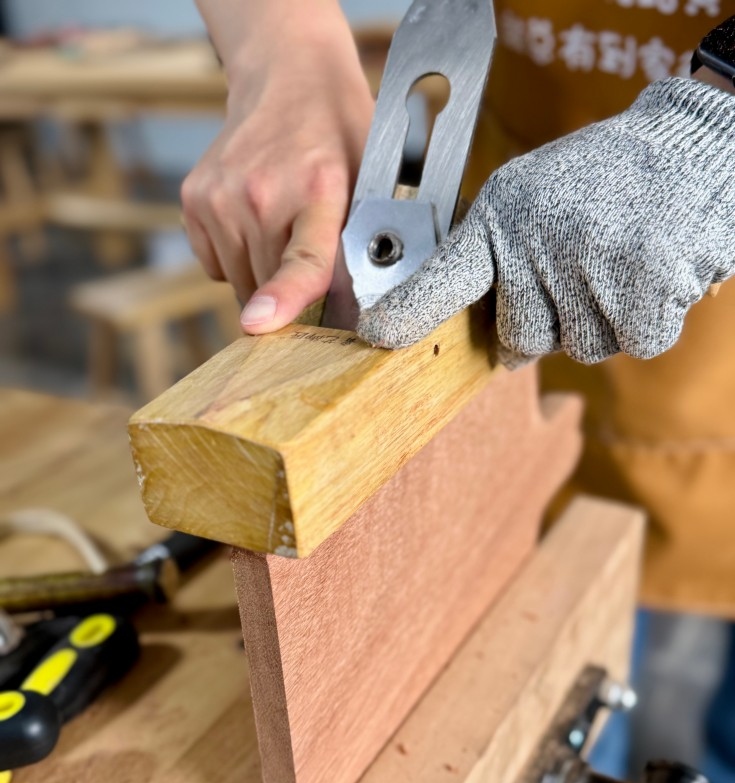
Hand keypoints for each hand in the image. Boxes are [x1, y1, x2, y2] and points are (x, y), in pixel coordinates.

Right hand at [182, 15, 372, 332]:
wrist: (288, 78)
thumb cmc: (339, 139)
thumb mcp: (369, 185)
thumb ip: (358, 249)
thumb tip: (350, 316)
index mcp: (319, 189)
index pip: (303, 258)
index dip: (285, 297)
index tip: (261, 323)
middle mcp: (261, 192)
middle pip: (269, 287)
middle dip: (290, 291)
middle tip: (307, 253)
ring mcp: (221, 196)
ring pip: (241, 283)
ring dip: (262, 274)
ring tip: (281, 228)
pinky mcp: (194, 199)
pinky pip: (216, 265)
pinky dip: (235, 258)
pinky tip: (254, 222)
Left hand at [358, 78, 734, 365]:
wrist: (691, 148)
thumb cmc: (603, 181)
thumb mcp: (530, 196)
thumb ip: (496, 254)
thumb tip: (473, 328)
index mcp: (503, 216)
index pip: (446, 276)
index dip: (411, 312)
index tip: (377, 337)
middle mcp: (538, 239)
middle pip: (523, 339)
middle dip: (549, 323)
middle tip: (574, 274)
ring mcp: (590, 262)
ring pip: (581, 346)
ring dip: (602, 320)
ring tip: (616, 263)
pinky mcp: (644, 284)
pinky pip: (634, 342)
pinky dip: (647, 320)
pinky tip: (649, 274)